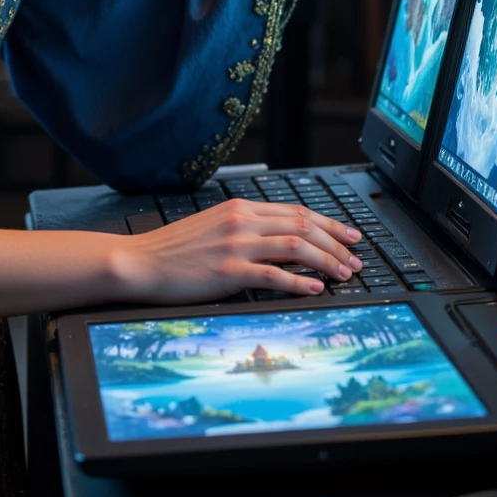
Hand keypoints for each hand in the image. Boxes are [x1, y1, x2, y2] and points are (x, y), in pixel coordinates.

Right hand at [116, 198, 363, 303]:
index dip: (329, 224)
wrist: (140, 262)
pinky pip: (275, 275)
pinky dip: (300, 282)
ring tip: (345, 274)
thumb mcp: (212, 226)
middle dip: (336, 243)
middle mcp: (241, 220)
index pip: (296, 211)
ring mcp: (236, 245)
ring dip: (327, 261)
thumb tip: (279, 239)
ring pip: (296, 246)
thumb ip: (244, 227)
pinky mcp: (229, 272)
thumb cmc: (173, 250)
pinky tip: (315, 289)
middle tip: (356, 259)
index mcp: (239, 207)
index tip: (350, 235)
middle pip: (303, 225)